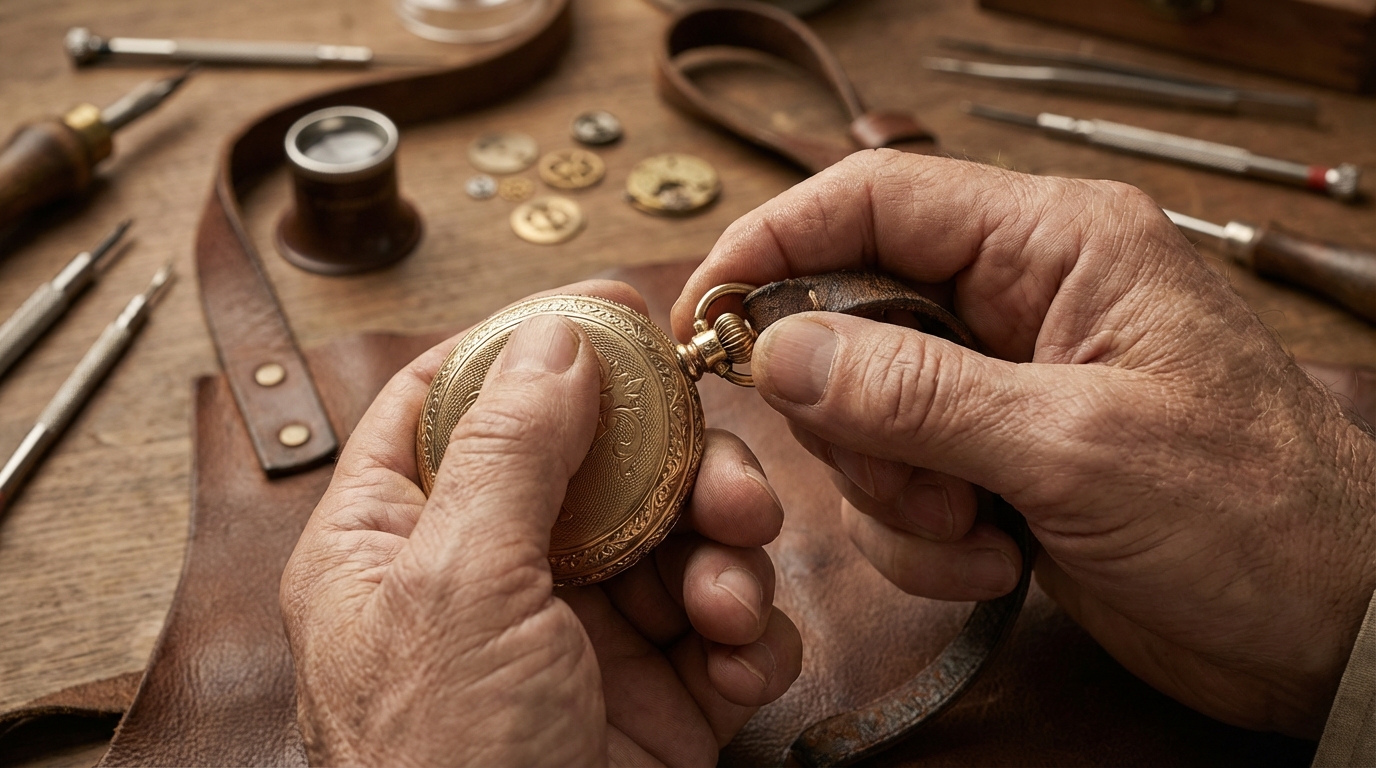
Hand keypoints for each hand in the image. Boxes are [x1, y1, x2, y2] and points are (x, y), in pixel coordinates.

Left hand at [281, 280, 801, 765]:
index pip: (451, 401)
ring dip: (728, 558)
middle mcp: (490, 579)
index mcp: (398, 541)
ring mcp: (580, 637)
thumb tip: (558, 333)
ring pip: (677, 538)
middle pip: (600, 464)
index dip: (533, 351)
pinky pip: (723, 628)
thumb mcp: (459, 588)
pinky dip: (749, 636)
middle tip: (726, 491)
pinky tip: (742, 663)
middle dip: (679, 471)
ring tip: (734, 602)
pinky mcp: (656, 697)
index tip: (615, 320)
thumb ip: (508, 448)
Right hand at [673, 151, 1375, 737]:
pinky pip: (898, 488)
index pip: (876, 201)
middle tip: (904, 481)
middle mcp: (1018, 304)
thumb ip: (917, 392)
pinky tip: (1000, 564)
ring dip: (893, 492)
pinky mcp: (995, 465)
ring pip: (864, 415)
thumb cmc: (1257, 513)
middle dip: (852, 416)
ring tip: (975, 533)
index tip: (707, 311)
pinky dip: (923, 539)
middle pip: (851, 318)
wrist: (1329, 630)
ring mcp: (1001, 389)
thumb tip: (781, 348)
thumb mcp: (1077, 445)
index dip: (776, 243)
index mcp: (1053, 246)